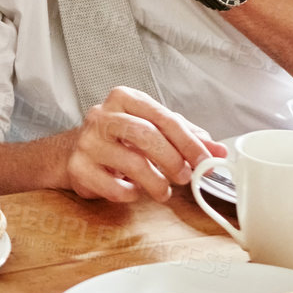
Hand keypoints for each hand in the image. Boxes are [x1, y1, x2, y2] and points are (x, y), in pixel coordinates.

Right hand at [63, 87, 226, 202]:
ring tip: (163, 191)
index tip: (206, 160)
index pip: (163, 117)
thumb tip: (218, 151)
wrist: (73, 151)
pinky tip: (133, 191)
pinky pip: (113, 186)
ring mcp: (87, 141)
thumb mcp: (153, 128)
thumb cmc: (120, 139)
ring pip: (131, 162)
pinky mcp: (78, 167)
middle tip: (185, 177)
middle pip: (146, 135)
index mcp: (125, 99)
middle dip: (173, 160)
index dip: (189, 142)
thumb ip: (186, 137)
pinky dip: (131, 194)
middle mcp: (102, 115)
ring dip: (157, 183)